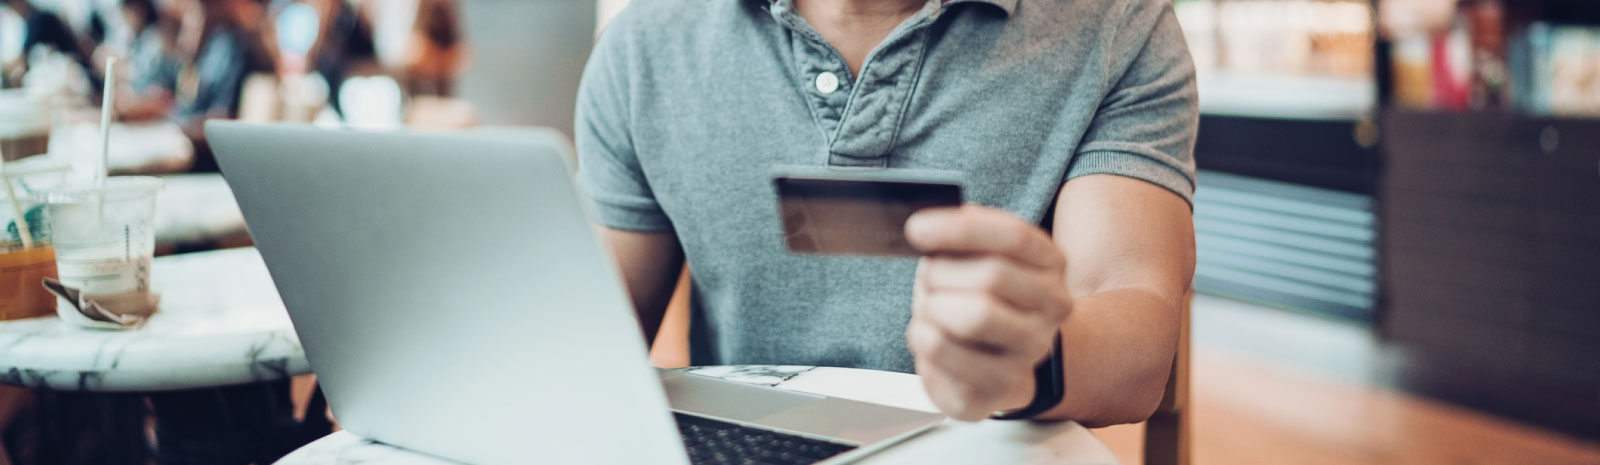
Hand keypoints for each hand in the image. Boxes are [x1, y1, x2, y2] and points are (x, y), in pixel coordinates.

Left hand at [903, 205, 1072, 420]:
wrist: (992, 363)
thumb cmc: (976, 298)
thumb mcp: (973, 256)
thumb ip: (961, 235)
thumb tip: (927, 226)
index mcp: (1050, 263)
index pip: (1013, 237)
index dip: (960, 230)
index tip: (916, 228)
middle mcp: (1054, 306)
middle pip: (993, 276)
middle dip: (943, 273)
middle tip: (929, 280)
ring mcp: (1033, 349)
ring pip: (975, 316)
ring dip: (934, 305)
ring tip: (931, 307)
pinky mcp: (1000, 384)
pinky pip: (944, 350)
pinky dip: (921, 335)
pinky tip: (928, 334)